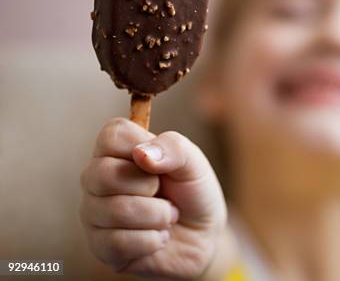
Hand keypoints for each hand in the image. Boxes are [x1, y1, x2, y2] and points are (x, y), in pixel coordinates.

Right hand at [80, 118, 226, 278]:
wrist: (203, 236)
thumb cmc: (192, 192)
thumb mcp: (194, 162)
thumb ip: (173, 148)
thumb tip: (140, 153)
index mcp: (116, 150)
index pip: (111, 135)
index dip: (141, 147)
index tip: (160, 162)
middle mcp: (97, 179)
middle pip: (102, 174)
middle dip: (148, 186)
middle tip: (163, 192)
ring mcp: (94, 214)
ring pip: (114, 211)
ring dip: (158, 215)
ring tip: (168, 216)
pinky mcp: (99, 247)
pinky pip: (118, 243)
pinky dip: (152, 240)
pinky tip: (159, 237)